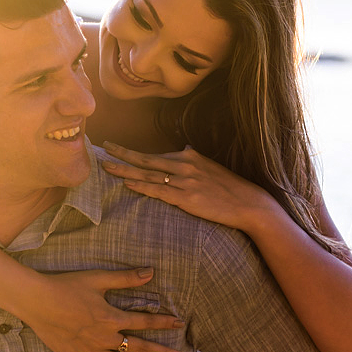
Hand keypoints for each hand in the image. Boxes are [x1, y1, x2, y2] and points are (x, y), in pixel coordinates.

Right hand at [26, 267, 186, 351]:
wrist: (36, 301)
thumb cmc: (66, 286)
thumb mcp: (98, 279)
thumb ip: (126, 278)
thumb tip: (151, 272)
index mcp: (112, 317)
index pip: (144, 321)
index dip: (163, 322)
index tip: (180, 324)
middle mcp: (105, 337)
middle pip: (139, 347)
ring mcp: (91, 351)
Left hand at [101, 143, 274, 231]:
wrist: (247, 203)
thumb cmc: (229, 188)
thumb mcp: (210, 166)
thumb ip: (194, 159)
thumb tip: (184, 149)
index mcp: (190, 156)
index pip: (156, 155)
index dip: (134, 152)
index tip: (117, 148)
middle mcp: (185, 164)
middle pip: (147, 158)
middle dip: (123, 153)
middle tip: (104, 148)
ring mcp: (185, 180)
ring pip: (148, 174)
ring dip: (125, 169)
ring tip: (107, 166)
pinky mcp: (186, 197)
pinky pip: (159, 190)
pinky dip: (141, 185)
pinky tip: (127, 182)